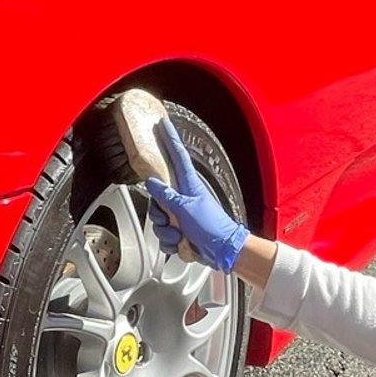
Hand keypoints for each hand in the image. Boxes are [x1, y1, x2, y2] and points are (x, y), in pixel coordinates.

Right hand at [144, 119, 248, 273]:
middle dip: (158, 213)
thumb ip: (166, 195)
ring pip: (159, 219)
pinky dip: (171, 243)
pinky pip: (165, 236)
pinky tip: (181, 244)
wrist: (223, 251)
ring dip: (166, 233)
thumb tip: (152, 182)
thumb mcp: (185, 208)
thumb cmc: (212, 227)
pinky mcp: (182, 231)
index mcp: (189, 185)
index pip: (177, 156)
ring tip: (180, 235)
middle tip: (168, 219)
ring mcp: (182, 215)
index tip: (162, 125)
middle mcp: (184, 197)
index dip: (170, 139)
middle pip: (158, 196)